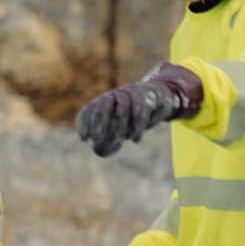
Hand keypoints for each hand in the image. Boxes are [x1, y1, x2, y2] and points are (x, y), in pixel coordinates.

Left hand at [75, 63, 201, 156]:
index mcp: (103, 102)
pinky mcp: (148, 96)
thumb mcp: (120, 129)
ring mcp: (131, 93)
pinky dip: (137, 125)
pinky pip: (141, 109)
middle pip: (102, 107)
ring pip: (122, 109)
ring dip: (120, 128)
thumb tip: (99, 152)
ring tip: (121, 140)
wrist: (160, 95)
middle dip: (99, 126)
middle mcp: (114, 95)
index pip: (88, 110)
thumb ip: (109, 141)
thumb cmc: (134, 116)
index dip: (84, 124)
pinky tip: (135, 139)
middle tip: (97, 142)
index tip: (84, 139)